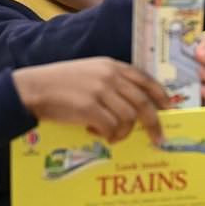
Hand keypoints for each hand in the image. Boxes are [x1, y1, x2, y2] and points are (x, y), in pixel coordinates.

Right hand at [13, 58, 169, 143]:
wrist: (35, 88)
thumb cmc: (62, 84)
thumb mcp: (91, 73)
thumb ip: (113, 83)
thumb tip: (135, 106)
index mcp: (112, 66)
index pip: (145, 80)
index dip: (161, 96)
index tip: (170, 110)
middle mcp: (109, 76)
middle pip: (143, 103)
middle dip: (154, 123)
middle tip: (158, 139)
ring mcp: (100, 91)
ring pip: (128, 118)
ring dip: (124, 132)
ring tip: (112, 136)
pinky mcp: (88, 108)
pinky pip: (111, 128)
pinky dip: (109, 136)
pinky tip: (98, 135)